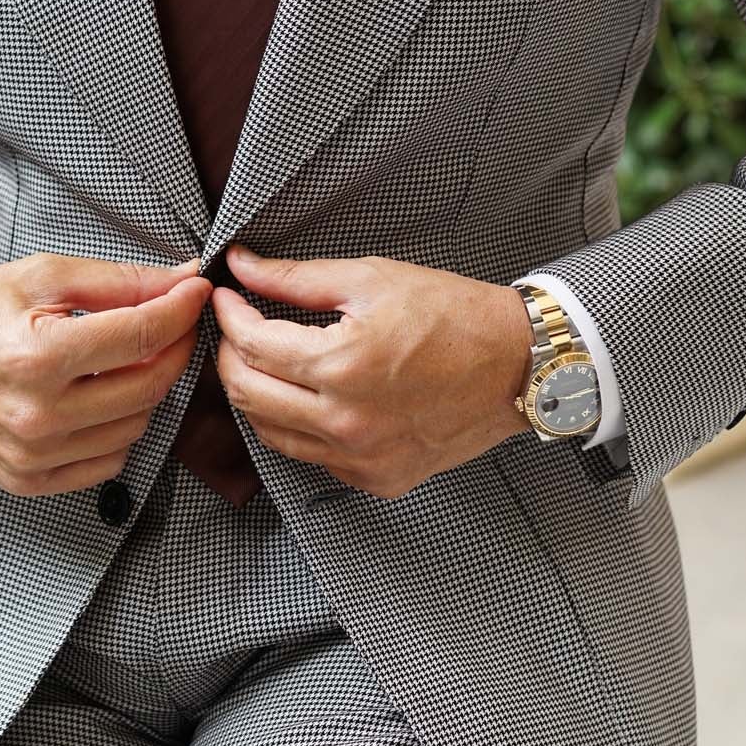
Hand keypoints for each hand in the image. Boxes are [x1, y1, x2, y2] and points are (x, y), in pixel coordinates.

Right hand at [0, 253, 211, 496]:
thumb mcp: (38, 277)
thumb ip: (116, 281)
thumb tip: (181, 279)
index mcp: (38, 356)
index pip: (143, 335)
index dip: (182, 308)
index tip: (196, 290)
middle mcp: (38, 415)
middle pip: (149, 385)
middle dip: (175, 347)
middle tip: (173, 321)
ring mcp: (33, 455)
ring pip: (136, 426)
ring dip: (147, 389)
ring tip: (128, 358)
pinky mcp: (27, 481)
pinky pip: (108, 463)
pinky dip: (119, 429)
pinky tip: (101, 398)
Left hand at [212, 246, 532, 498]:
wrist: (517, 365)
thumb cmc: (454, 316)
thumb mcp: (372, 279)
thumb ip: (296, 278)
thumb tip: (244, 267)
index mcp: (342, 366)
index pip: (251, 345)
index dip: (229, 315)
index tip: (228, 296)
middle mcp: (346, 422)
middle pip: (247, 395)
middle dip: (230, 356)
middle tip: (238, 328)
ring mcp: (361, 458)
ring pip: (270, 434)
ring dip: (257, 395)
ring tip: (267, 361)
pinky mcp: (377, 478)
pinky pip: (313, 457)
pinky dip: (297, 426)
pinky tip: (308, 397)